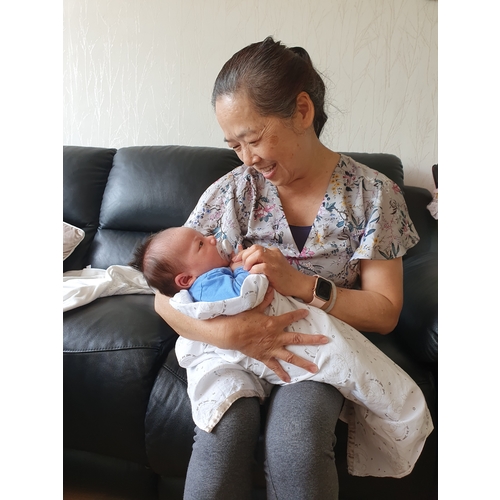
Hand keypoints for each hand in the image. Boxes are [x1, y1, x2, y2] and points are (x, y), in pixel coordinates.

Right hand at [154, 287, 328, 382]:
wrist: (229, 334)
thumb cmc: (240, 319)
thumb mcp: (252, 307)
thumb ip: (264, 299)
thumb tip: (272, 288)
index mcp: (273, 323)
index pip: (290, 317)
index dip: (299, 314)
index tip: (308, 313)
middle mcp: (275, 337)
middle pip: (297, 339)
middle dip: (313, 339)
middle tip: (326, 340)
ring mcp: (271, 348)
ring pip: (290, 357)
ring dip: (303, 362)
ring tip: (315, 368)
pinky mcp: (264, 357)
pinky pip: (274, 366)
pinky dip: (281, 373)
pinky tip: (289, 379)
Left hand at [233, 245, 312, 300]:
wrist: (298, 284)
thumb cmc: (284, 278)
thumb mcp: (273, 266)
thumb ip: (262, 262)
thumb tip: (245, 262)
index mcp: (273, 251)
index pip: (255, 247)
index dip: (243, 252)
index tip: (236, 259)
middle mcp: (273, 254)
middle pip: (255, 248)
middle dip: (244, 256)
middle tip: (240, 265)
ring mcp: (274, 261)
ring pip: (257, 254)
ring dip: (249, 261)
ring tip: (246, 269)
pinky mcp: (274, 270)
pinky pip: (261, 266)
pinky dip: (254, 269)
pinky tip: (252, 273)